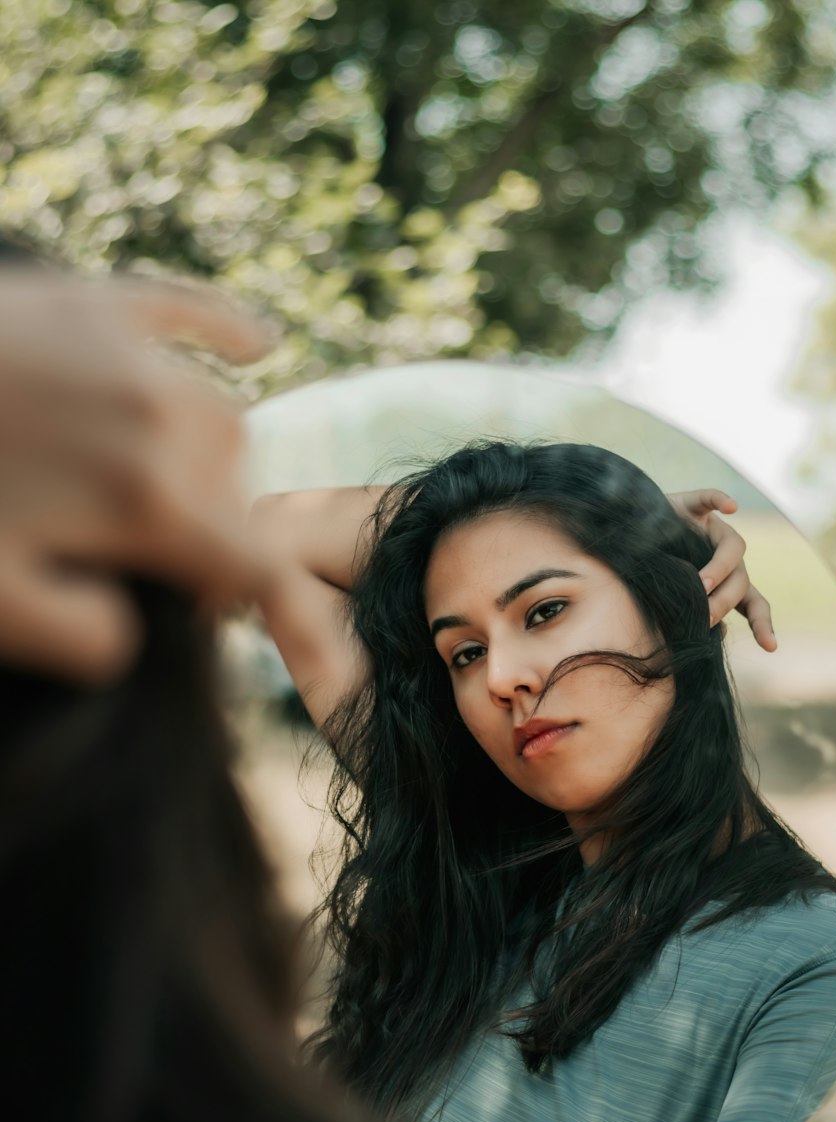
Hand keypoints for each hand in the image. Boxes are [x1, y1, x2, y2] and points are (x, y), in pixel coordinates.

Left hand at [0, 271, 274, 684]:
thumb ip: (84, 638)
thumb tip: (133, 630)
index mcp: (146, 502)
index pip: (260, 569)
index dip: (294, 622)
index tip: (316, 670)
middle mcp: (162, 419)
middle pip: (239, 494)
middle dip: (222, 540)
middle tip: (171, 576)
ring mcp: (131, 351)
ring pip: (221, 415)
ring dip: (214, 465)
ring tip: (173, 494)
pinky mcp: (92, 303)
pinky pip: (192, 310)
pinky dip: (232, 331)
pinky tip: (260, 343)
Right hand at [668, 488, 776, 651]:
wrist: (625, 538)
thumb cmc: (653, 576)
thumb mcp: (675, 602)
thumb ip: (697, 616)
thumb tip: (720, 633)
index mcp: (727, 582)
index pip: (753, 604)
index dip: (762, 624)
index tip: (770, 648)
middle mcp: (725, 557)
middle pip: (742, 579)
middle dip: (725, 601)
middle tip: (705, 618)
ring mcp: (711, 530)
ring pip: (734, 546)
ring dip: (721, 567)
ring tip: (701, 584)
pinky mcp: (692, 506)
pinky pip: (709, 499)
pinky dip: (721, 500)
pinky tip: (731, 507)